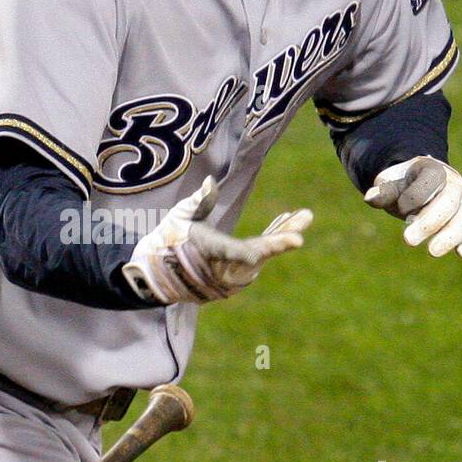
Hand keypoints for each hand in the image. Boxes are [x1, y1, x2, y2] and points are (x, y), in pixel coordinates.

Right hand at [121, 176, 312, 304]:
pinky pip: (258, 260)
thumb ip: (199, 201)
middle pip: (261, 252)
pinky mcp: (234, 280)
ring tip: (300, 215)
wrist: (155, 274)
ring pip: (262, 255)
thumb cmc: (168, 240)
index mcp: (211, 253)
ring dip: (279, 235)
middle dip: (284, 233)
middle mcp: (225, 271)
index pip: (241, 251)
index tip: (288, 243)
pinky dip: (269, 243)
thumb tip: (211, 181)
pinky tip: (283, 226)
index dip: (265, 247)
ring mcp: (231, 280)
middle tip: (306, 216)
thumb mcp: (180, 217)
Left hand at [364, 156, 461, 257]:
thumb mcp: (390, 184)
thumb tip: (370, 197)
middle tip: (408, 240)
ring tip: (432, 252)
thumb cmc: (403, 186)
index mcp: (433, 169)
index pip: (429, 182)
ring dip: (451, 236)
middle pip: (449, 201)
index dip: (413, 198)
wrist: (422, 184)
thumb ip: (384, 191)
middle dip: (429, 222)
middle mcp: (454, 183)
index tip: (400, 209)